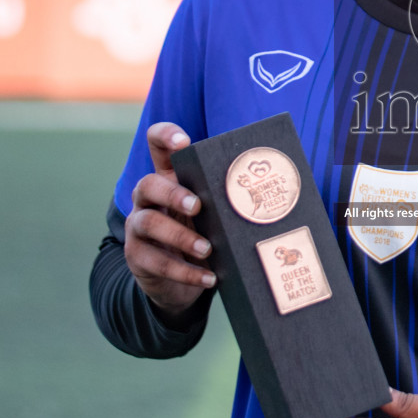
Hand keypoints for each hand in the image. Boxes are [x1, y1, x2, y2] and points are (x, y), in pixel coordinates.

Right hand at [125, 122, 214, 320]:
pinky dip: (185, 272)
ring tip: (207, 248)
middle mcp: (147, 198)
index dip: (165, 136)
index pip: (157, 145)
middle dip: (173, 194)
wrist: (177, 281)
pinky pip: (156, 263)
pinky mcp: (137, 257)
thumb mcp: (213, 214)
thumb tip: (280, 193)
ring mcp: (138, 227)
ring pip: (148, 223)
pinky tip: (209, 278)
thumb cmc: (202, 234)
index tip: (184, 141)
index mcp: (169, 178)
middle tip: (198, 205)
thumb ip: (228, 200)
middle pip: (148, 184)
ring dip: (180, 237)